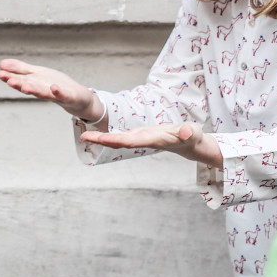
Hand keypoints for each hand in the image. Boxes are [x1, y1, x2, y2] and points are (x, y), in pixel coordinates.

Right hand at [0, 59, 98, 119]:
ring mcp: (56, 94)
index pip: (21, 80)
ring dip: (34, 90)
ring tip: (25, 86)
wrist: (79, 99)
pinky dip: (59, 92)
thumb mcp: (38, 75)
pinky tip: (54, 88)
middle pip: (31, 87)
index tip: (0, 74)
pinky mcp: (69, 97)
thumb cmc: (57, 86)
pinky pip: (64, 95)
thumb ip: (20, 70)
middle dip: (20, 84)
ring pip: (43, 93)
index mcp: (36, 83)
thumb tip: (1, 63)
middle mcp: (43, 90)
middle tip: (9, 81)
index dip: (11, 77)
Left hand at [80, 123, 222, 164]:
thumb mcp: (193, 133)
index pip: (130, 141)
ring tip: (83, 136)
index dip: (115, 140)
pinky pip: (120, 136)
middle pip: (118, 142)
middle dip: (101, 141)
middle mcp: (142, 141)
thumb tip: (188, 133)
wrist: (190, 143)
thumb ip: (190, 133)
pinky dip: (108, 135)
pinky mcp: (139, 135)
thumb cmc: (192, 137)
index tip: (101, 139)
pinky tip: (97, 134)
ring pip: (117, 140)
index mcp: (151, 140)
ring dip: (101, 139)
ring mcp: (139, 138)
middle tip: (83, 137)